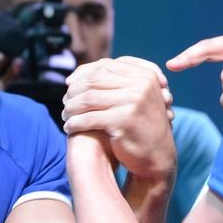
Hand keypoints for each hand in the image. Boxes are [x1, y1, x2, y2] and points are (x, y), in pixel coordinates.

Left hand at [62, 57, 174, 179]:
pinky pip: (90, 118)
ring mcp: (135, 101)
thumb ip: (113, 82)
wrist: (157, 156)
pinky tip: (69, 128)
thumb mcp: (134, 98)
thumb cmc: (139, 126)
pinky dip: (75, 122)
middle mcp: (142, 84)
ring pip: (89, 98)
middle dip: (75, 90)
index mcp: (145, 74)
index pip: (106, 65)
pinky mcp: (124, 120)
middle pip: (95, 80)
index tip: (68, 84)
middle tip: (65, 102)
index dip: (83, 73)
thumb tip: (74, 76)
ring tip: (65, 115)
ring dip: (72, 107)